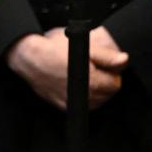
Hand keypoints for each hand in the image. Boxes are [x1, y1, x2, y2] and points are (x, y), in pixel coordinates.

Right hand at [6, 26, 128, 110]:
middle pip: (107, 94)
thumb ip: (106, 56)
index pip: (116, 83)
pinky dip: (82, 96)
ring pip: (96, 102)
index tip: (102, 63)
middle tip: (93, 67)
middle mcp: (84, 97)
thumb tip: (124, 60)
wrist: (27, 57)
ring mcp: (73, 103)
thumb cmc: (52, 49)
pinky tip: (75, 84)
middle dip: (104, 81)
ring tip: (84, 75)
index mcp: (92, 83)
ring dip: (95, 90)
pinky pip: (81, 105)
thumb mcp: (83, 46)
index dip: (112, 71)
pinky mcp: (62, 106)